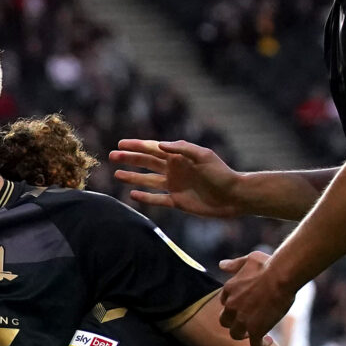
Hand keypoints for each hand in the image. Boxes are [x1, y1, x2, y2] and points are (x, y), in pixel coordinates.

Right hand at [110, 139, 245, 217]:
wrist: (234, 196)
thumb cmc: (221, 173)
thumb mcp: (204, 156)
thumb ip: (182, 148)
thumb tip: (159, 145)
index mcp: (178, 156)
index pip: (153, 149)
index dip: (136, 146)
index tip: (120, 144)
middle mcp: (174, 170)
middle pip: (146, 163)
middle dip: (129, 159)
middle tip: (111, 156)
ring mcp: (174, 186)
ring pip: (148, 180)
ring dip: (133, 177)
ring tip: (117, 174)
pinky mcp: (178, 201)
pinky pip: (157, 199)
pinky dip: (145, 197)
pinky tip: (133, 194)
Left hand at [217, 251, 293, 345]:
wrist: (280, 276)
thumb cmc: (268, 265)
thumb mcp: (248, 260)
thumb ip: (235, 264)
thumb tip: (221, 265)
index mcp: (229, 289)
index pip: (225, 303)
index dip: (234, 306)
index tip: (244, 307)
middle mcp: (232, 306)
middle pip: (225, 321)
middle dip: (234, 323)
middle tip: (247, 323)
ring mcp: (242, 319)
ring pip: (236, 335)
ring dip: (245, 335)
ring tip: (255, 333)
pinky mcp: (256, 329)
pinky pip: (255, 344)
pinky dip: (261, 345)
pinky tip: (269, 341)